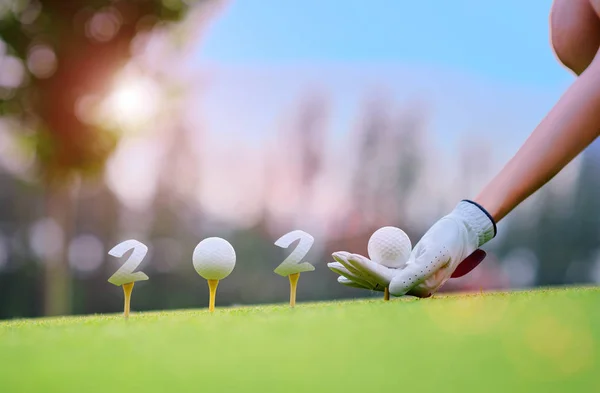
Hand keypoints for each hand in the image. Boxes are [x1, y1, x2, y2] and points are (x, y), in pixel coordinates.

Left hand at [328, 200, 495, 296]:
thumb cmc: (451, 240)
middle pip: (374, 279)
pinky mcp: (403, 270)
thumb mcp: (436, 254)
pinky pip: (380, 269)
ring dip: (353, 269)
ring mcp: (406, 278)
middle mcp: (410, 287)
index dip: (364, 268)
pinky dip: (364, 266)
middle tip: (332, 260)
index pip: (384, 278)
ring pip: (374, 275)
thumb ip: (415, 274)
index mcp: (418, 287)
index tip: (348, 257)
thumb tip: (392, 291)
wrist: (461, 232)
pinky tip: (349, 265)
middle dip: (352, 270)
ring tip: (333, 264)